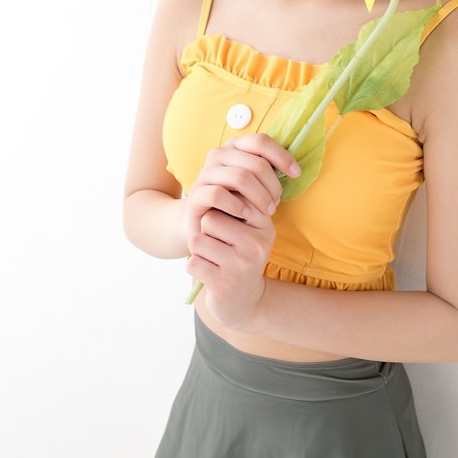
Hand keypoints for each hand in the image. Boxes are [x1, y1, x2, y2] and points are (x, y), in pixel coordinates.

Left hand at [182, 133, 300, 329]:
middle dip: (206, 227)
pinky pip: (192, 262)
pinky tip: (207, 273)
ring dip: (200, 247)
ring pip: (200, 238)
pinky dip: (193, 266)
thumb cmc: (237, 254)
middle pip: (211, 217)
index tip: (223, 218)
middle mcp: (258, 243)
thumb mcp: (248, 225)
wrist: (241, 301)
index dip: (219, 205)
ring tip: (214, 257)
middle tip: (217, 240)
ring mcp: (241, 264)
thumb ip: (243, 195)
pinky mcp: (223, 283)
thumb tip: (232, 156)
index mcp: (265, 224)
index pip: (230, 199)